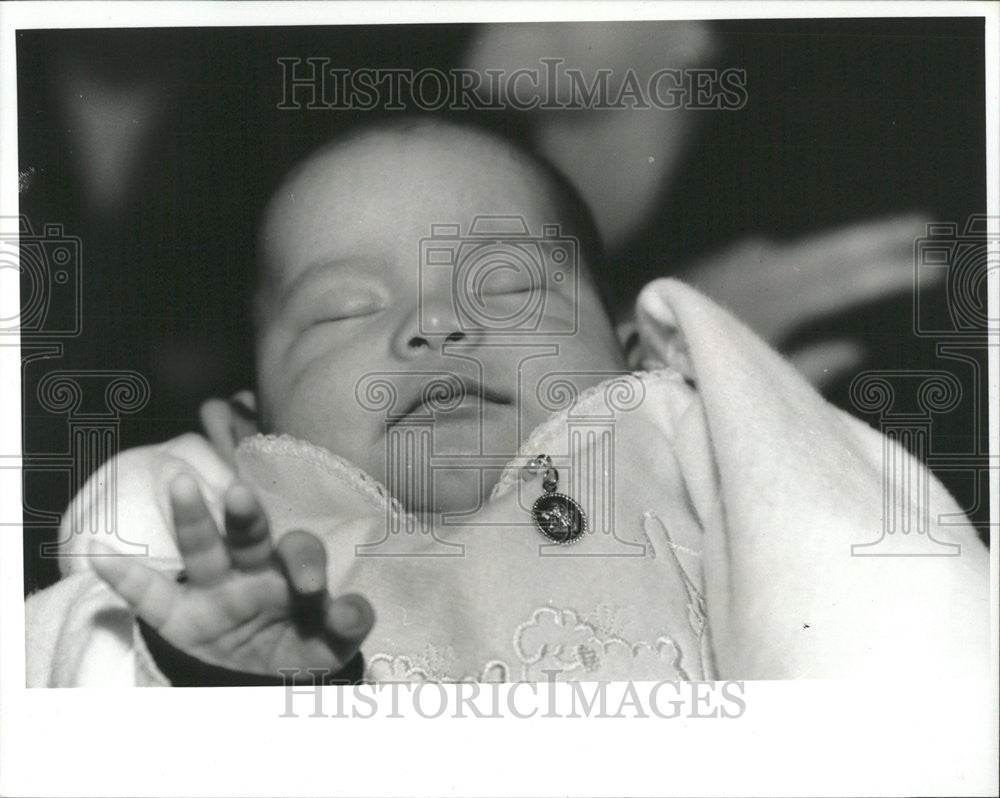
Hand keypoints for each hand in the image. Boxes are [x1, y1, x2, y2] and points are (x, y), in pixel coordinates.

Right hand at [91, 473, 373, 678]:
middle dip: (246, 516)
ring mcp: (213, 590)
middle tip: (241, 496)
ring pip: (202, 549)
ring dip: (193, 517)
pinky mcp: (180, 618)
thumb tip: (352, 611)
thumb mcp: (331, 643)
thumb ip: (347, 624)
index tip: (310, 586)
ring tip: (180, 483)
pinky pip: (151, 597)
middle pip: (249, 535)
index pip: (298, 551)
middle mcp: (251, 571)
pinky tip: (100, 555)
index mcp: (290, 572)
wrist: (268, 682)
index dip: (305, 562)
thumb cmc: (303, 646)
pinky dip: (125, 578)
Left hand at [680, 214, 934, 386]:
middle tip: (924, 229)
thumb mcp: (753, 379)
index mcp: (770, 303)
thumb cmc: (692, 373)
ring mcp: (741, 262)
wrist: (632, 345)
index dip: (888, 273)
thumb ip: (809, 365)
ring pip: (809, 249)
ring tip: (893, 238)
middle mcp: (757, 272)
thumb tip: (854, 348)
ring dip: (848, 244)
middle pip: (831, 251)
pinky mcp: (729, 262)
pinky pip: (780, 257)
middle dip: (879, 239)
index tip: (929, 265)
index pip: (843, 281)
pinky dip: (808, 257)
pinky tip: (827, 258)